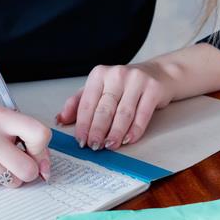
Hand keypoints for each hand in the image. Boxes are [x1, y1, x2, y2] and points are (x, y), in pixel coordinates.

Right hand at [0, 107, 51, 187]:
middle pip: (30, 169)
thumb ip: (22, 134)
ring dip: (13, 174)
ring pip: (17, 181)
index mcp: (0, 117)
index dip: (42, 148)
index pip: (40, 135)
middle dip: (31, 169)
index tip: (37, 150)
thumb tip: (44, 165)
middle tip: (21, 160)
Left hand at [55, 62, 180, 150]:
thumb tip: (60, 119)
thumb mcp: (99, 89)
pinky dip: (134, 130)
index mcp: (99, 74)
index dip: (83, 124)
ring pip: (123, 113)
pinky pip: (142, 115)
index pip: (88, 103)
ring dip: (115, 133)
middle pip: (104, 109)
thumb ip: (79, 103)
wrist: (158, 74)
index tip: (80, 140)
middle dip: (97, 131)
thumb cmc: (125, 85)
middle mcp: (117, 74)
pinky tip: (127, 140)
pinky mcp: (153, 89)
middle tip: (93, 146)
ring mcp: (137, 80)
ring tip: (109, 146)